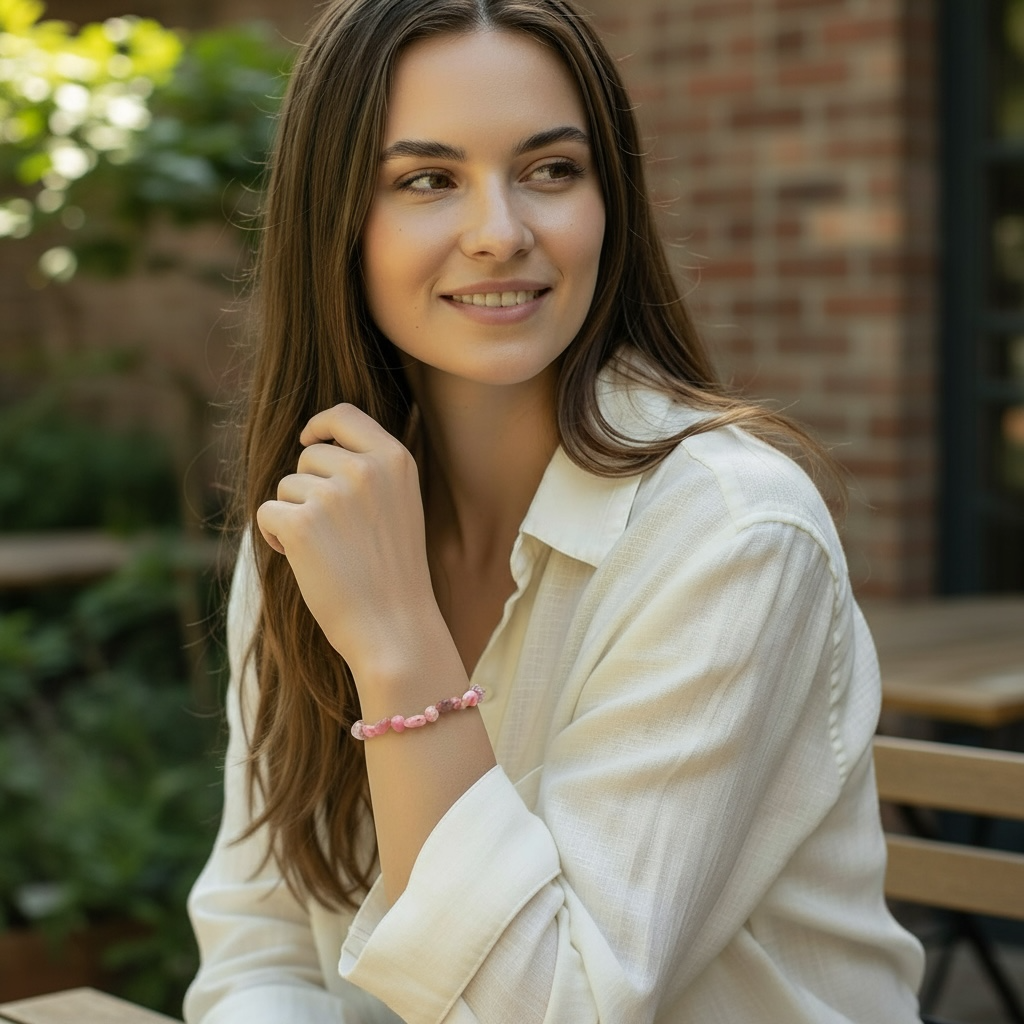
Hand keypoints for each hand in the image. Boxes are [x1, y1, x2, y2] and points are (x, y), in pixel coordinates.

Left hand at [256, 404, 439, 678]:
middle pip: (309, 454)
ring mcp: (334, 494)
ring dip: (294, 515)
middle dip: (308, 487)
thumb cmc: (394, 573)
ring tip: (327, 552)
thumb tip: (317, 443)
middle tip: (333, 532)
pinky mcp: (302, 523)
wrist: (395, 628)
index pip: (344, 414)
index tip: (309, 440)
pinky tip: (302, 561)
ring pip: (286, 486)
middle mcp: (366, 469)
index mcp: (396, 460)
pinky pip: (266, 513)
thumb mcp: (400, 506)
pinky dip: (274, 537)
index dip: (319, 424)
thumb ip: (371, 471)